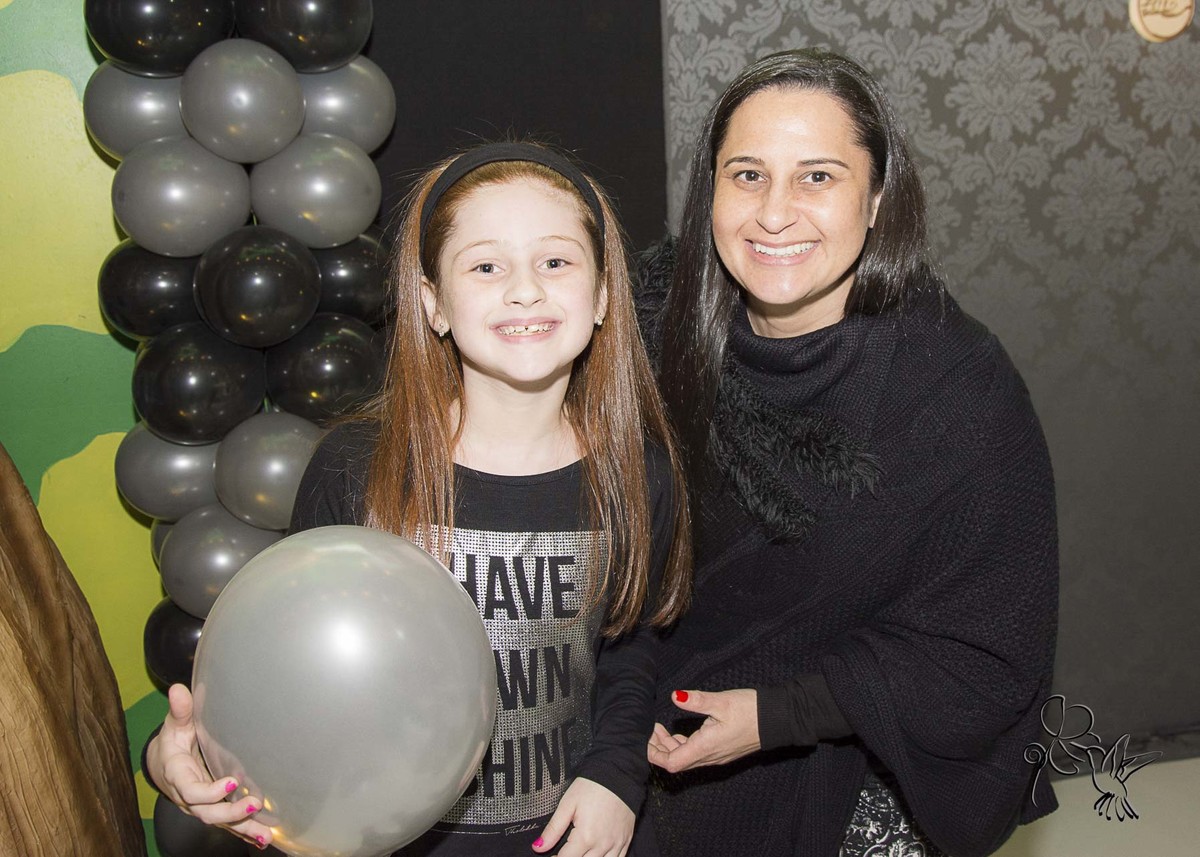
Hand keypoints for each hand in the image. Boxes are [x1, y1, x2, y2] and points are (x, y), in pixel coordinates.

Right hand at [144, 683, 272, 849]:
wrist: (163, 762)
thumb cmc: (173, 740)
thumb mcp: (173, 725)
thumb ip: (179, 711)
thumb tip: (178, 689)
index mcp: (178, 776)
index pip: (192, 790)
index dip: (210, 791)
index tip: (232, 782)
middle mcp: (188, 796)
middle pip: (207, 813)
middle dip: (231, 813)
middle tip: (255, 804)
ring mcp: (201, 806)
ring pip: (220, 823)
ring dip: (243, 828)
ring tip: (265, 835)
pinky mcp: (212, 809)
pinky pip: (227, 825)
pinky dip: (244, 832)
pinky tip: (263, 838)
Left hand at [532, 777, 634, 856]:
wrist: (620, 773)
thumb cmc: (593, 786)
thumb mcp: (568, 804)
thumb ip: (553, 829)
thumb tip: (538, 847)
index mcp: (585, 837)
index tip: (551, 855)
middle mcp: (602, 845)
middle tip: (564, 852)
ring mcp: (616, 845)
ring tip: (579, 853)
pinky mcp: (625, 841)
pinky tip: (595, 855)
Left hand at [646, 688, 759, 772]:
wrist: (777, 720)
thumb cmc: (750, 710)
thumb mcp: (721, 701)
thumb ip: (696, 700)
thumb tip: (675, 696)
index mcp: (706, 747)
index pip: (671, 763)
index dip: (654, 754)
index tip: (646, 736)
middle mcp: (709, 757)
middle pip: (676, 763)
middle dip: (659, 749)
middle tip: (651, 729)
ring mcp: (716, 756)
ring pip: (686, 759)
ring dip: (670, 747)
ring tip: (661, 728)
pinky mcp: (722, 751)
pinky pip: (696, 755)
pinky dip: (683, 746)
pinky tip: (681, 732)